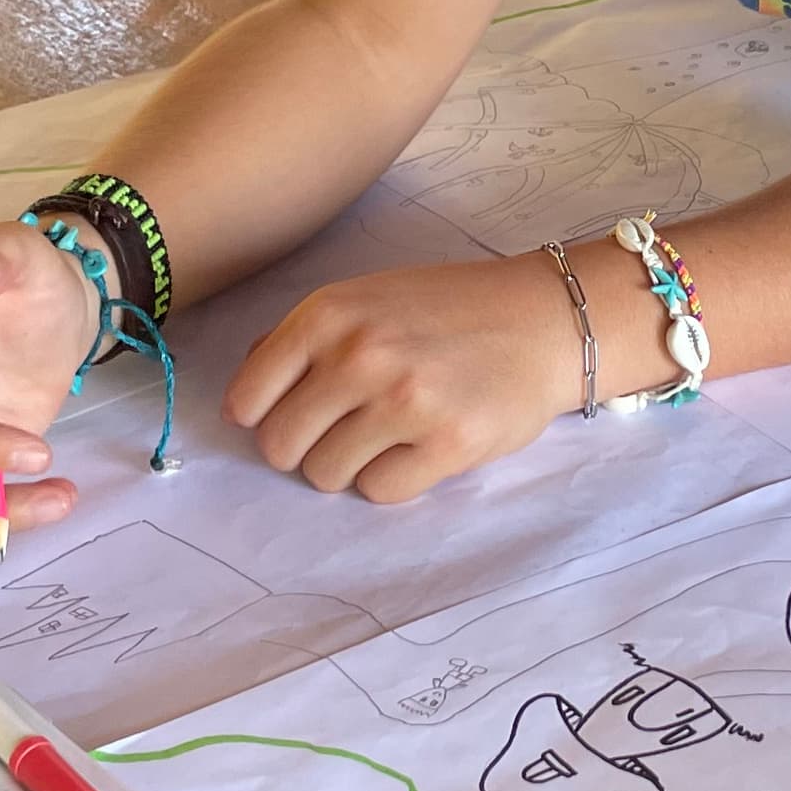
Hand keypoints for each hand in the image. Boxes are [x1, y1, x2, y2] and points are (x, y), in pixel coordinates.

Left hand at [228, 252, 581, 501]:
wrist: (544, 319)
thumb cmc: (450, 310)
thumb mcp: (367, 299)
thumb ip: (304, 338)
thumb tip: (246, 390)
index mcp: (328, 314)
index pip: (247, 399)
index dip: (261, 418)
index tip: (292, 416)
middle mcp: (360, 355)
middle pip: (280, 446)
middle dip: (305, 447)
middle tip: (344, 430)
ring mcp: (404, 401)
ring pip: (325, 475)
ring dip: (349, 466)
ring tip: (387, 436)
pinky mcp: (447, 443)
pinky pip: (378, 492)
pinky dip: (392, 478)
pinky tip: (419, 447)